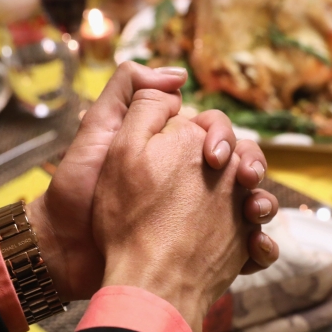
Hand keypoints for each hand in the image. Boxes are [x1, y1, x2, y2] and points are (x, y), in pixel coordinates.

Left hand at [93, 88, 255, 331]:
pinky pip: (246, 250)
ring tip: (256, 214)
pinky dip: (260, 249)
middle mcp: (192, 181)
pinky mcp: (204, 255)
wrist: (67, 251)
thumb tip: (180, 76)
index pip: (215, 134)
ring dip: (263, 206)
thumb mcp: (99, 129)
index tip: (215, 155)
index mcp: (172, 152)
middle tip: (248, 182)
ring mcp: (201, 219)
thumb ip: (129, 91)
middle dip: (253, 168)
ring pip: (251, 205)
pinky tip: (256, 250)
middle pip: (242, 167)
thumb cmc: (79, 188)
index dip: (224, 138)